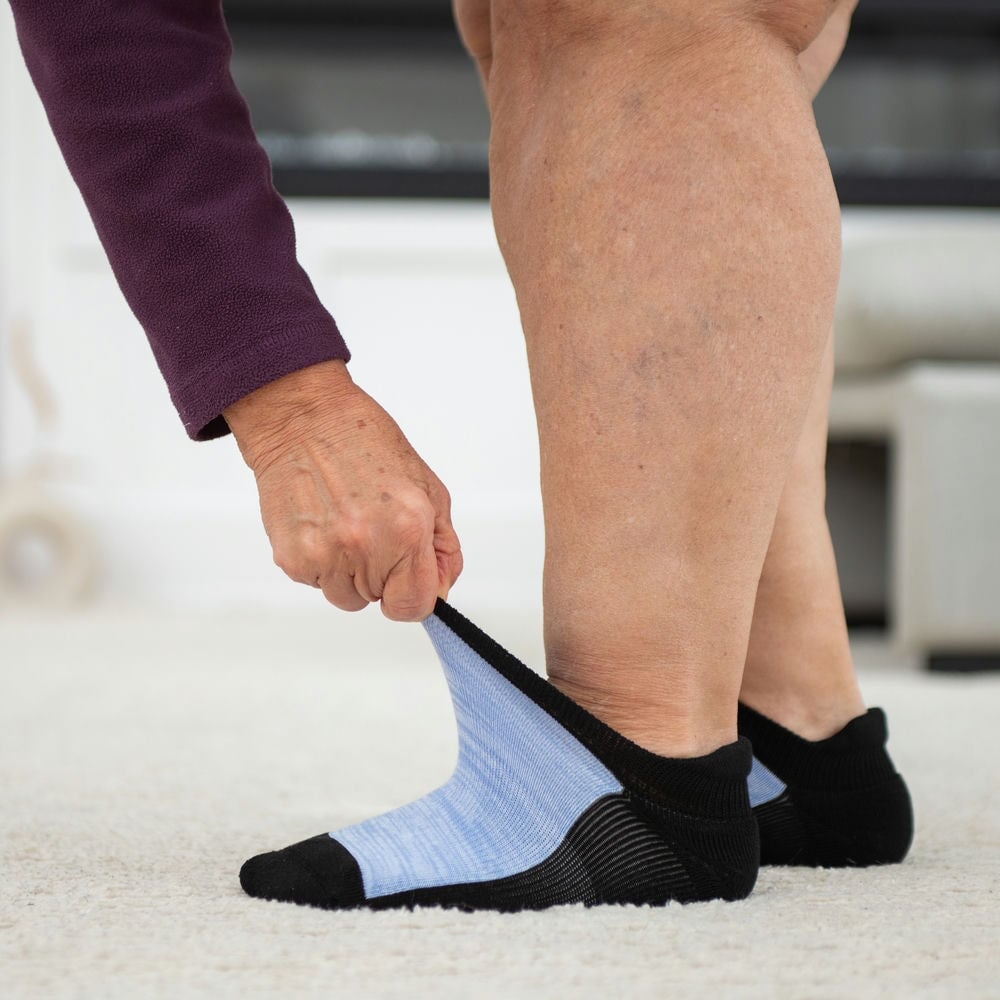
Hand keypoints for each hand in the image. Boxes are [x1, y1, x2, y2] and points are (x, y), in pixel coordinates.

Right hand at [224, 360, 462, 620]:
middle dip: (382, 573)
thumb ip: (443, 547)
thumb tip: (440, 589)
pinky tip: (322, 521)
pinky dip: (321, 560)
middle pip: (379, 600)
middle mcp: (365, 547)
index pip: (414, 605)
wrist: (304, 418)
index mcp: (407, 529)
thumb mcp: (428, 488)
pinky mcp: (291, 558)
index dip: (414, 593)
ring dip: (349, 571)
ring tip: (345, 523)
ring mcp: (324, 556)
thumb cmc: (364, 442)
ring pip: (345, 596)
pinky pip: (316, 581)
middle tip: (371, 527)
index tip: (409, 578)